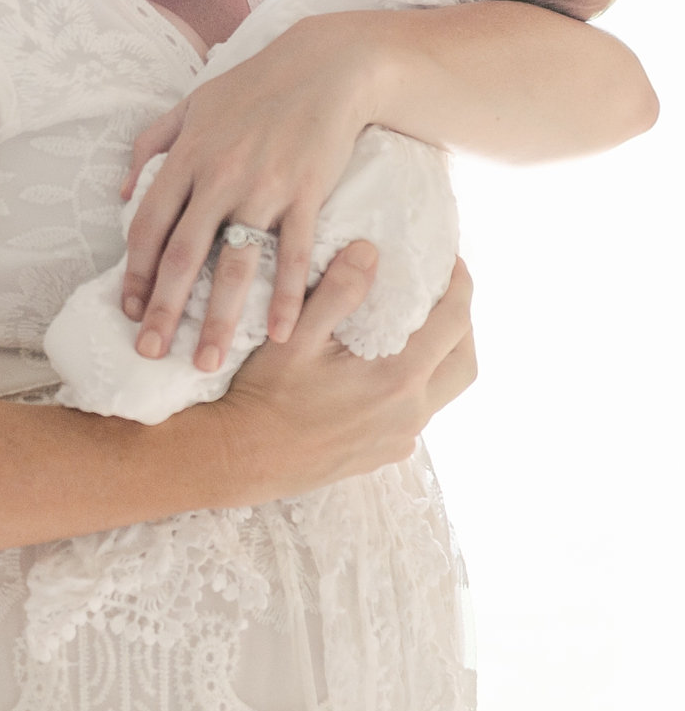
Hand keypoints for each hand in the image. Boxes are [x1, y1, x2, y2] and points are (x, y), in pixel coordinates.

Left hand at [122, 15, 374, 367]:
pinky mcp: (306, 192)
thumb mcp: (193, 104)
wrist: (325, 65)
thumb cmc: (255, 85)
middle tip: (150, 353)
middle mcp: (219, 175)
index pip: (149, 224)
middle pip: (184, 254)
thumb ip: (152, 143)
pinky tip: (278, 334)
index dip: (136, 272)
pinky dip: (285, 296)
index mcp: (187, 155)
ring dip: (218, 319)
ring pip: (234, 264)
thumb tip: (121, 192)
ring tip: (206, 362)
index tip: (129, 310)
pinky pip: (292, 253)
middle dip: (164, 309)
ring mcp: (264, 186)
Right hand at [219, 251, 476, 496]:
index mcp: (397, 378)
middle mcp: (410, 412)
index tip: (452, 262)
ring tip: (416, 326)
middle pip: (464, 362)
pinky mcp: (386, 452)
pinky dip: (418, 382)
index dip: (460, 287)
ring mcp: (401, 437)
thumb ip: (337, 292)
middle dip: (462, 323)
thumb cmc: (267, 395)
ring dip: (442, 355)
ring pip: (445, 390)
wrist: (246, 458)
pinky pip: (420, 411)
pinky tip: (384, 367)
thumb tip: (369, 252)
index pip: (453, 324)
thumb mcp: (296, 335)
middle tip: (443, 294)